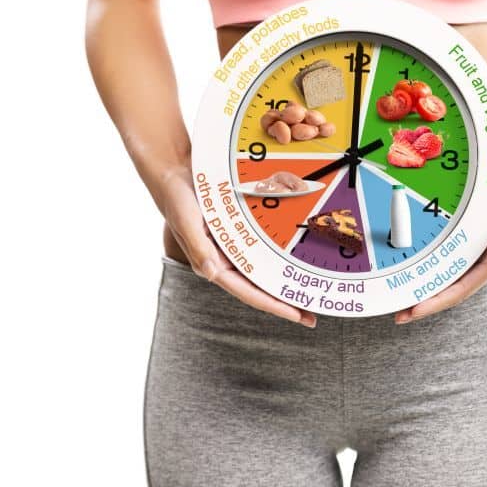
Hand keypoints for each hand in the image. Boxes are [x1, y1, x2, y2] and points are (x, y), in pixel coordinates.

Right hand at [153, 165, 317, 327]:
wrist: (175, 171)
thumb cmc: (176, 197)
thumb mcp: (185, 220)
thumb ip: (198, 247)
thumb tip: (212, 273)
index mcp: (210, 264)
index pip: (247, 292)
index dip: (274, 306)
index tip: (297, 316)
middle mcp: (223, 260)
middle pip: (260, 287)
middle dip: (285, 301)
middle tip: (312, 315)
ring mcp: (231, 248)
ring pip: (263, 271)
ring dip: (284, 282)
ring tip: (310, 293)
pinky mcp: (237, 233)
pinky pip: (261, 249)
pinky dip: (277, 257)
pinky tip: (294, 261)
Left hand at [393, 163, 486, 324]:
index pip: (465, 287)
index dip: (439, 301)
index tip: (417, 311)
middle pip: (457, 291)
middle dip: (429, 304)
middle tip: (400, 315)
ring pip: (456, 282)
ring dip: (432, 293)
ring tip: (405, 302)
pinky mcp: (482, 248)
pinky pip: (458, 267)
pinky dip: (440, 276)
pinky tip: (423, 279)